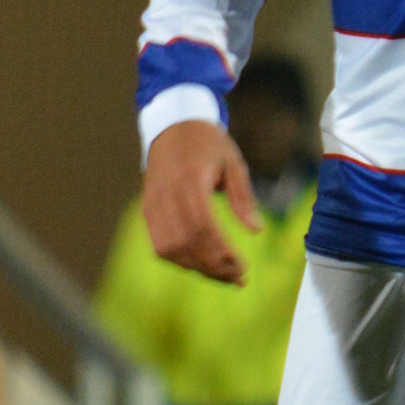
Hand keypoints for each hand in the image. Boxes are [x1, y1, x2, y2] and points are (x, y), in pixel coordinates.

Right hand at [142, 120, 259, 283]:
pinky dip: (180, 260)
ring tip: (223, 275)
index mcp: (190, 179)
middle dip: (213, 266)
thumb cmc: (207, 144)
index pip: (203, 225)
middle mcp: (167, 193)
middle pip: (186, 242)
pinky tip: (202, 264)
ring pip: (169, 249)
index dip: (221, 252)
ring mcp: (153, 203)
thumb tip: (256, 230)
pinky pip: (159, 245)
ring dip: (197, 268)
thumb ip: (243, 198)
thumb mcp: (233, 163)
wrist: (173, 126)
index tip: (242, 268)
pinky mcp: (147, 210)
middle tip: (238, 278)